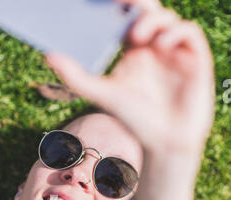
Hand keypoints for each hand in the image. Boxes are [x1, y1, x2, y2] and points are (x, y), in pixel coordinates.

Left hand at [46, 0, 214, 162]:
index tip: (102, 0)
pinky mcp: (195, 58)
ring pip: (167, 17)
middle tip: (119, 1)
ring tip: (136, 36)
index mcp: (134, 49)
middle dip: (135, 0)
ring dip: (151, 19)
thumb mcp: (103, 94)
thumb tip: (48, 55)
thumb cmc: (135, 119)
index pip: (126, 16)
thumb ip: (76, 77)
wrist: (165, 143)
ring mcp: (175, 50)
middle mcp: (154, 45)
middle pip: (147, 9)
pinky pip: (189, 31)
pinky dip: (175, 32)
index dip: (117, 4)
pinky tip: (160, 46)